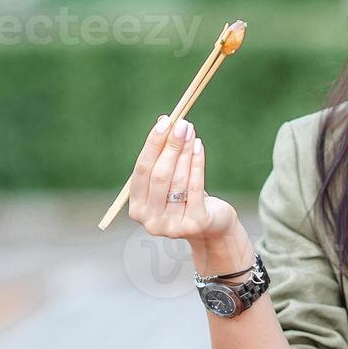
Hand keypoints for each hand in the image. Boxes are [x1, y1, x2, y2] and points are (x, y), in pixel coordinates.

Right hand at [127, 115, 240, 244]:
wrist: (210, 226)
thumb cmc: (184, 197)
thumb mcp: (169, 179)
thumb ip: (161, 156)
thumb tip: (164, 121)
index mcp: (137, 208)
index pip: (141, 170)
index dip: (152, 144)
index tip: (164, 122)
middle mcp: (150, 220)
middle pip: (159, 175)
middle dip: (171, 146)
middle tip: (182, 124)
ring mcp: (171, 226)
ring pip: (178, 180)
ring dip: (185, 152)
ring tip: (191, 132)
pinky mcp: (194, 224)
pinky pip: (194, 187)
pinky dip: (197, 163)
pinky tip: (199, 147)